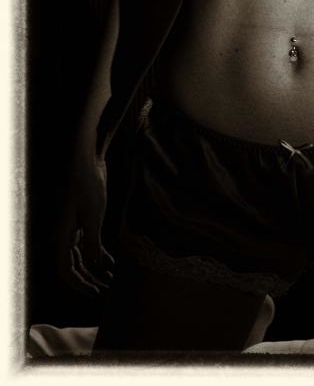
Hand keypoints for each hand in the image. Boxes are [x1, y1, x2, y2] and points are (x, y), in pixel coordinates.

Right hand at [56, 153, 114, 297]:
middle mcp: (63, 236)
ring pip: (81, 257)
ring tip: (111, 281)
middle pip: (73, 267)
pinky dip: (98, 255)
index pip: (65, 270)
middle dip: (89, 281)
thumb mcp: (93, 215)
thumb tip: (95, 267)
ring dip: (95, 270)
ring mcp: (72, 229)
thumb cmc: (88, 185)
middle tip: (107, 292)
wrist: (88, 161)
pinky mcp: (82, 222)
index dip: (79, 285)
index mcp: (61, 236)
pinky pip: (87, 245)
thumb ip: (92, 242)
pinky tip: (111, 264)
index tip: (96, 293)